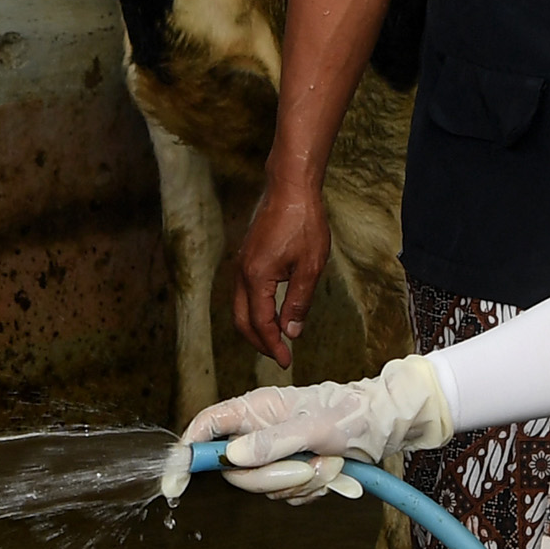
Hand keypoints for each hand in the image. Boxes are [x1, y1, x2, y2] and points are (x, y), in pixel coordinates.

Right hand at [165, 356, 453, 504]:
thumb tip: (233, 457)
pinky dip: (309, 492)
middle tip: (308, 470)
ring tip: (330, 465)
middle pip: (236, 470)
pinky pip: (283, 496)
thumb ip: (272, 442)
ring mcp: (273, 452)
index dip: (187, 452)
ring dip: (299, 484)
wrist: (383, 425)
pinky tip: (330, 474)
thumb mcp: (314, 428)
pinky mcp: (289, 471)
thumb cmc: (351, 414)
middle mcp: (257, 430)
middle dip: (272, 478)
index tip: (177, 480)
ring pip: (262, 487)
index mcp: (255, 408)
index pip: (206, 428)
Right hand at [232, 175, 331, 362]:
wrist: (290, 189)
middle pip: (241, 320)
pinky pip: (243, 293)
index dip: (273, 346)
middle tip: (280, 355)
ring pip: (239, 308)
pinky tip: (271, 313)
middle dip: (259, 342)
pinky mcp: (246, 258)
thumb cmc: (303, 222)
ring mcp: (241, 265)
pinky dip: (253, 311)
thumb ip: (299, 302)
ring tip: (275, 340)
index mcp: (256, 277)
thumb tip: (291, 332)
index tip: (286, 360)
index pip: (260, 323)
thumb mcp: (310, 266)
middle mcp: (242, 273)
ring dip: (255, 327)